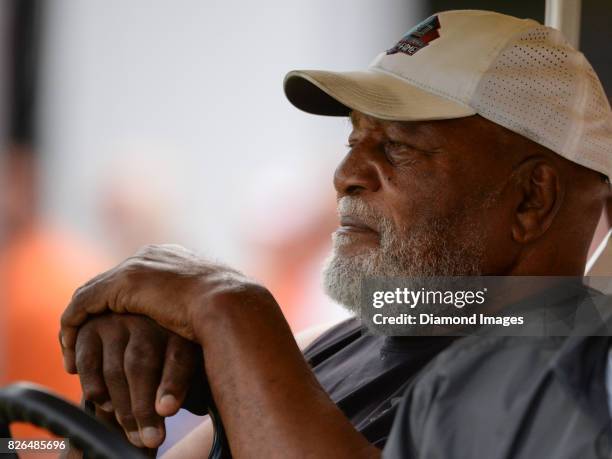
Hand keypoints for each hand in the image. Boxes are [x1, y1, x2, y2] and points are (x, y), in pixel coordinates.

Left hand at [60, 244, 267, 367]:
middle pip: (109, 283)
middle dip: (93, 313)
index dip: (119, 306)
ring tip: (73, 352)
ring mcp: (138, 266)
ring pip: (92, 293)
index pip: (134, 279)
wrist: (231, 303)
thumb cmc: (231, 313)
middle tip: (83, 341)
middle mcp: (153, 256)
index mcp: (174, 259)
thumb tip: (203, 327)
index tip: (114, 331)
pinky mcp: (124, 282)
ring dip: (78, 322)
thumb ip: (200, 310)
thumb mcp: (213, 309)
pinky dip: (72, 326)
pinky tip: (71, 349)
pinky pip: (84, 304)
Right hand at [71, 313, 198, 447]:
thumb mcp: (181, 367)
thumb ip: (177, 387)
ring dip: (121, 408)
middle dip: (143, 409)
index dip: (173, 385)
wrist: (132, 332)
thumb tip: (168, 410)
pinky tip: (105, 405)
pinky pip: (88, 363)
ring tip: (132, 435)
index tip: (167, 411)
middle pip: (142, 366)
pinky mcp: (90, 328)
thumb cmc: (165, 361)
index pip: (178, 357)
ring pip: (115, 369)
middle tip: (149, 440)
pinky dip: (94, 388)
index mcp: (178, 329)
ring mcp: (117, 322)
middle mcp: (148, 321)